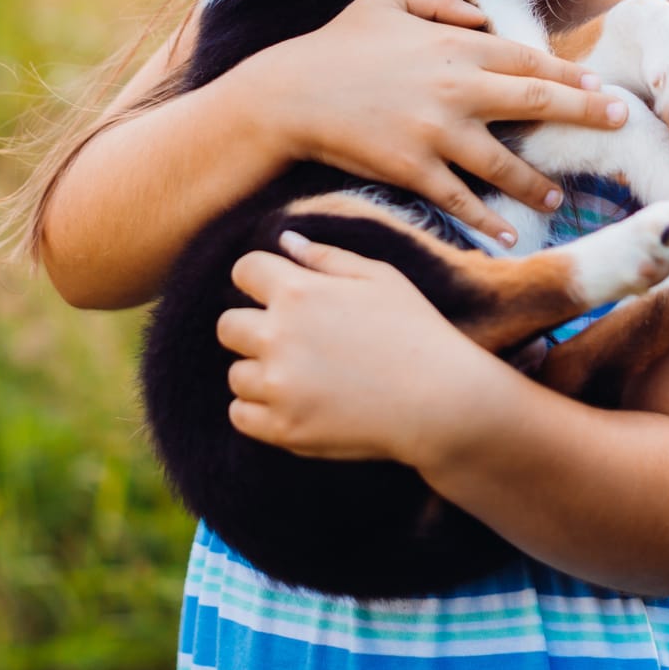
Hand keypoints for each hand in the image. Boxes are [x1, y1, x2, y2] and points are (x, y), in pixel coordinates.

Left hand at [218, 231, 502, 464]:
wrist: (441, 402)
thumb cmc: (416, 332)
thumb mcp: (380, 278)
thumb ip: (327, 257)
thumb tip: (284, 240)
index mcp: (298, 292)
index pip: (244, 271)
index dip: (260, 278)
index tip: (277, 292)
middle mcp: (278, 337)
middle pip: (228, 325)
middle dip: (254, 327)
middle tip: (292, 340)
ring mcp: (278, 386)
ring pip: (236, 374)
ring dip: (261, 372)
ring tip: (303, 376)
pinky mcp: (283, 428)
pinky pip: (240, 415)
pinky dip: (258, 410)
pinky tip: (292, 402)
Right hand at [242, 0, 628, 243]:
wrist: (289, 94)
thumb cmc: (338, 45)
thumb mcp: (386, 0)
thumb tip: (479, 15)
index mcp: (453, 44)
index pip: (528, 60)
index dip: (570, 75)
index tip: (601, 87)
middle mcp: (455, 87)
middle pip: (535, 103)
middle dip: (584, 113)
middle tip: (620, 123)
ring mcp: (435, 131)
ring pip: (505, 163)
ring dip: (537, 182)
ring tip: (557, 197)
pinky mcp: (413, 169)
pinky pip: (460, 199)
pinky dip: (486, 220)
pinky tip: (506, 236)